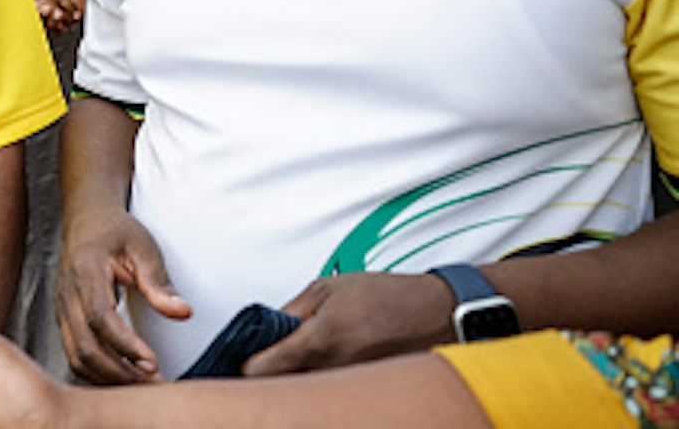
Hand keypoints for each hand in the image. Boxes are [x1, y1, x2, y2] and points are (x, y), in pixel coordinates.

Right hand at [57, 208, 189, 382]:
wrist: (87, 220)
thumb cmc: (116, 231)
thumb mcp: (143, 248)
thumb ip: (159, 282)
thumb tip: (182, 312)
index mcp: (86, 272)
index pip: (99, 317)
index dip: (125, 344)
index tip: (153, 362)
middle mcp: (67, 295)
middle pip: (85, 347)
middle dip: (121, 372)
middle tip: (157, 383)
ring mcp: (62, 310)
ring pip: (77, 358)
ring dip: (110, 378)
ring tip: (144, 385)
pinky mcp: (66, 322)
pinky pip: (76, 356)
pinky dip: (100, 374)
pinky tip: (126, 376)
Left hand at [243, 272, 453, 376]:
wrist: (436, 312)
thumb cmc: (387, 296)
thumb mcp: (327, 289)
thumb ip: (290, 312)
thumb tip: (264, 330)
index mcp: (321, 339)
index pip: (265, 370)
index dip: (249, 366)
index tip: (246, 359)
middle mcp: (336, 368)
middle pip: (285, 388)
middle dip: (273, 376)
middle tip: (270, 360)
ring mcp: (353, 384)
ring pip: (309, 393)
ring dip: (300, 379)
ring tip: (310, 356)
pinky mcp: (366, 392)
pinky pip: (333, 393)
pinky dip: (324, 384)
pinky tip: (331, 366)